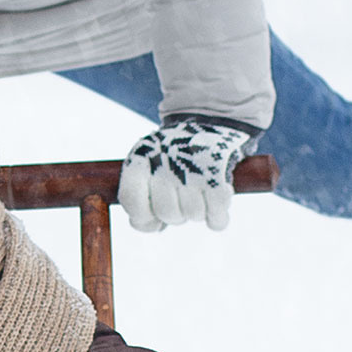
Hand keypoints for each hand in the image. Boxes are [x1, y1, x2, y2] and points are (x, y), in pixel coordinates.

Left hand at [118, 119, 253, 233]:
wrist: (208, 125)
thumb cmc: (170, 160)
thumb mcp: (145, 172)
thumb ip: (138, 203)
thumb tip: (150, 226)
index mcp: (140, 160)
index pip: (131, 199)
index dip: (142, 215)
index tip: (151, 213)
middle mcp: (165, 163)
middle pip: (167, 212)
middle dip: (175, 213)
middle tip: (180, 198)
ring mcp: (192, 169)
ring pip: (193, 215)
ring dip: (198, 211)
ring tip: (198, 192)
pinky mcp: (219, 176)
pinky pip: (217, 219)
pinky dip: (217, 217)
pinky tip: (213, 202)